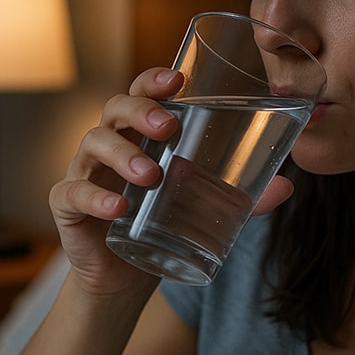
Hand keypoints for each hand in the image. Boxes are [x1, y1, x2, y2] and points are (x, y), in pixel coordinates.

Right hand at [48, 67, 296, 296]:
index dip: (154, 80)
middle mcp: (110, 144)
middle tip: (167, 127)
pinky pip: (73, 192)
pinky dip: (95, 197)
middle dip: (140, 111)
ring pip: (93, 144)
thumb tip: (286, 187)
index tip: (177, 79)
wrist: (126, 275)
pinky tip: (118, 208)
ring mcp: (85, 171)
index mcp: (141, 134)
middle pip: (115, 109)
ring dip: (123, 154)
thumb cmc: (165, 222)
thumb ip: (244, 197)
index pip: (141, 92)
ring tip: (151, 175)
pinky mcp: (68, 205)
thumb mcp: (206, 207)